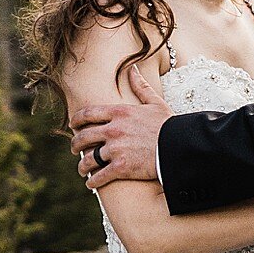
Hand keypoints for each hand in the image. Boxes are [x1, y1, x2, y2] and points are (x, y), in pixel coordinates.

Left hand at [71, 59, 170, 189]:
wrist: (180, 147)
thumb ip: (141, 86)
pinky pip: (99, 176)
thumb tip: (132, 69)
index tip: (72, 124)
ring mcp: (116, 149)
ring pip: (89, 159)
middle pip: (83, 137)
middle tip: (74, 149)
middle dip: (75, 144)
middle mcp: (113, 129)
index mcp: (119, 112)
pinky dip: (93, 181)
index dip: (76, 119)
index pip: (88, 113)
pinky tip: (92, 183)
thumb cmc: (169, 125)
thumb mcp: (155, 103)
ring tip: (83, 170)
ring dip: (83, 166)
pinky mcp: (121, 167)